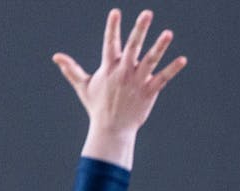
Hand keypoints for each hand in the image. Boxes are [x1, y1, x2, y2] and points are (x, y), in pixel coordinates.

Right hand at [54, 8, 186, 168]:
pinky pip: (163, 78)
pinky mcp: (149, 92)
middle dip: (140, 29)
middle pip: (132, 46)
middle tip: (147, 13)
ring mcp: (137, 81)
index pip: (110, 42)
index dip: (112, 26)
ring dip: (160, 46)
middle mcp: (123, 72)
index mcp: (108, 67)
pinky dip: (173, 69)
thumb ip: (72, 69)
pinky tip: (182, 59)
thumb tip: (56, 57)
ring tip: (168, 33)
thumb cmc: (97, 107)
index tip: (116, 12)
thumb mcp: (83, 86)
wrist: (112, 129)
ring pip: (150, 60)